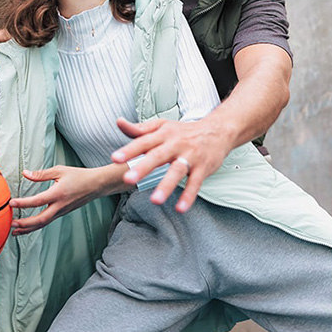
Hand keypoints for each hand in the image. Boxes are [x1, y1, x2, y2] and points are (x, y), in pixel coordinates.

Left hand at [8, 166, 104, 234]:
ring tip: (14, 231)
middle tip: (10, 224)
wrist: (96, 185)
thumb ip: (41, 174)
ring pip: (43, 224)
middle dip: (24, 224)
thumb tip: (25, 173)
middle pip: (40, 220)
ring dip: (28, 229)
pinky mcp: (62, 213)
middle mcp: (60, 206)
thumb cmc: (78, 176)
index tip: (11, 203)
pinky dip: (35, 226)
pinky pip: (47, 222)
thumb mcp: (59, 170)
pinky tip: (27, 227)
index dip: (23, 203)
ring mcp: (61, 212)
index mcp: (58, 194)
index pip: (38, 201)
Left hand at [111, 117, 231, 212]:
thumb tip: (119, 122)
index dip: (129, 150)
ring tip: (155, 200)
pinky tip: (180, 208)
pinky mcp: (203, 168)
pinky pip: (195, 183)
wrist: (217, 131)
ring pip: (177, 171)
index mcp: (162, 134)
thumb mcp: (161, 126)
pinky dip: (189, 196)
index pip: (143, 141)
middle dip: (142, 168)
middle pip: (157, 156)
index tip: (115, 158)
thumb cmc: (183, 131)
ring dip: (166, 185)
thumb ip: (139, 129)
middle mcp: (175, 144)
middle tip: (127, 179)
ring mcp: (190, 156)